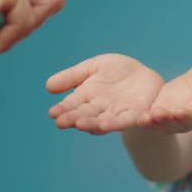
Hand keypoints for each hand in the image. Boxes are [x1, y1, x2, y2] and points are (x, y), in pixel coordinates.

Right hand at [46, 53, 163, 134]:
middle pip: (84, 115)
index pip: (71, 105)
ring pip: (102, 121)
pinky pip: (124, 120)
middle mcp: (99, 108)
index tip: (52, 113)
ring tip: (81, 124)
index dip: (62, 110)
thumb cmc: (115, 71)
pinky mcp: (134, 114)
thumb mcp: (93, 67)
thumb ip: (73, 77)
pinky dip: (115, 123)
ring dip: (92, 124)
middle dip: (73, 118)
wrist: (143, 74)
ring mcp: (116, 113)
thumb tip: (48, 86)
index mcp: (85, 97)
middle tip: (61, 122)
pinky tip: (106, 124)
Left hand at [138, 61, 191, 133]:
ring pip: (162, 125)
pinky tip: (137, 117)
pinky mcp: (160, 114)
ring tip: (144, 118)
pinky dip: (145, 120)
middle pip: (177, 123)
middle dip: (167, 120)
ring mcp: (173, 119)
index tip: (181, 112)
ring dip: (153, 123)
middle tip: (157, 115)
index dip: (190, 116)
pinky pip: (152, 120)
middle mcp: (188, 120)